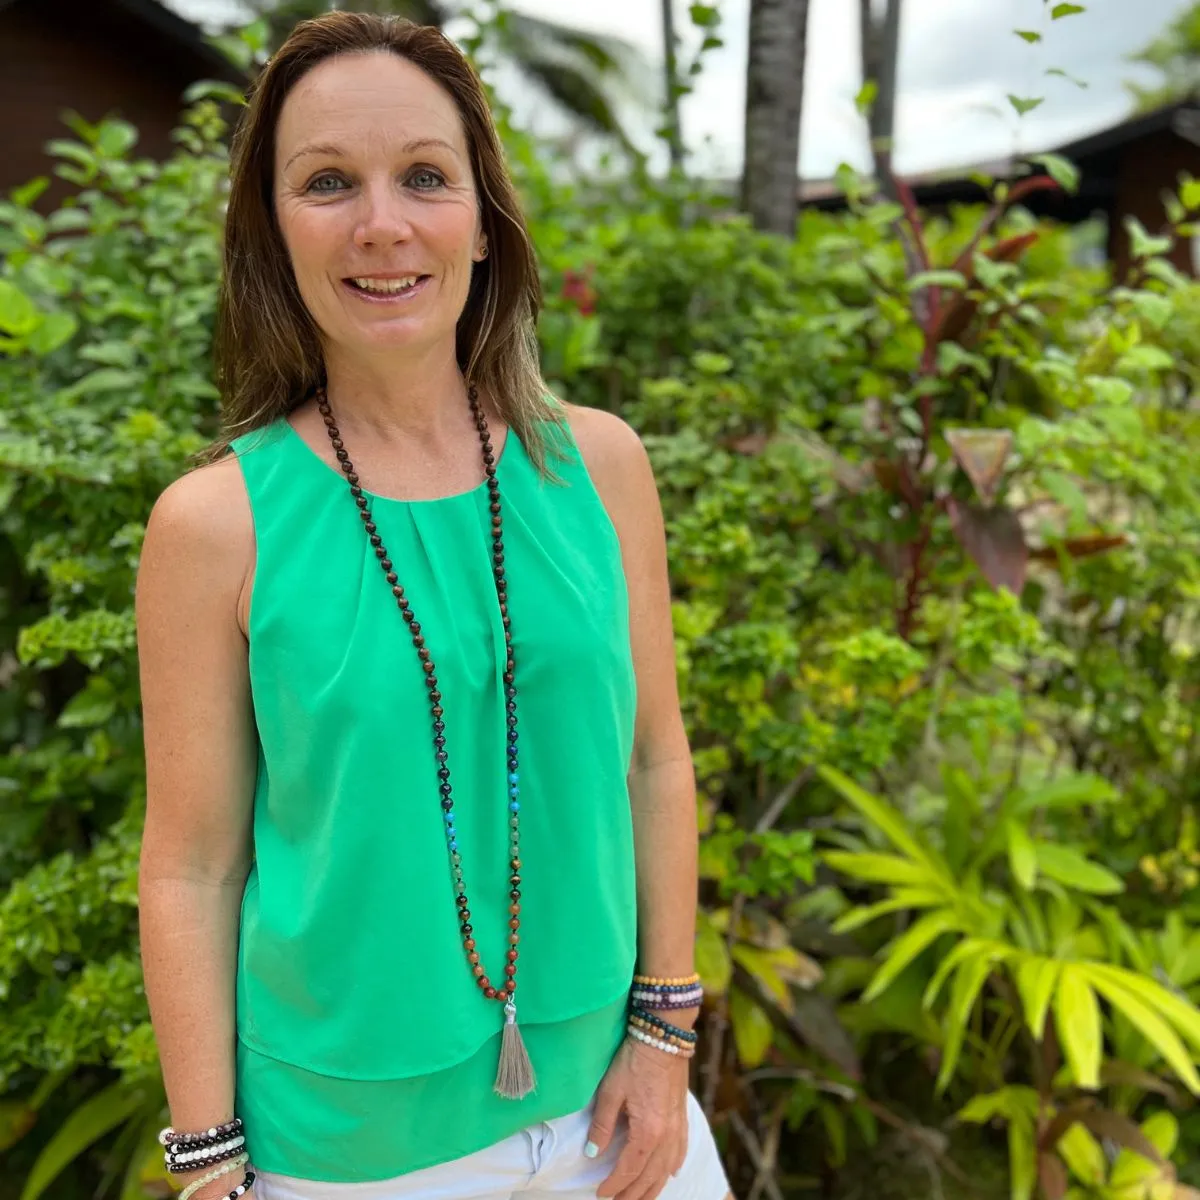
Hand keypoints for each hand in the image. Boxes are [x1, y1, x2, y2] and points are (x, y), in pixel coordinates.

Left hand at [586, 1037, 689, 1199]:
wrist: (663, 1037)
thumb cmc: (634, 1060)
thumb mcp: (611, 1091)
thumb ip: (602, 1124)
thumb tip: (592, 1152)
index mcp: (648, 1132)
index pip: (629, 1169)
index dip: (614, 1185)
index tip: (601, 1194)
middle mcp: (667, 1136)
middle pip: (650, 1177)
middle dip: (633, 1194)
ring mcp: (678, 1128)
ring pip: (667, 1170)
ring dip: (652, 1188)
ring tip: (638, 1198)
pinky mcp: (683, 1117)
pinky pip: (680, 1152)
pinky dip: (673, 1167)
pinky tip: (670, 1174)